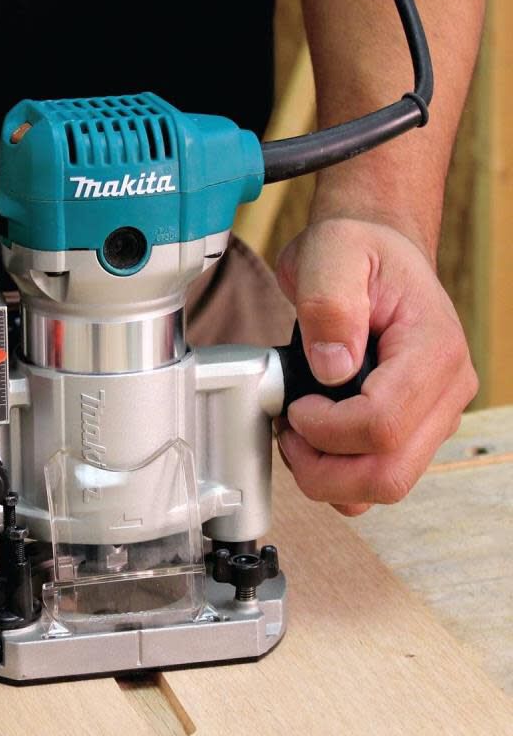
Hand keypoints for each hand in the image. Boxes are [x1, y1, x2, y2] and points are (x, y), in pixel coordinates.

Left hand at [274, 218, 477, 514]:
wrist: (373, 249)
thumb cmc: (357, 250)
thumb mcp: (331, 254)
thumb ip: (329, 306)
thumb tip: (332, 367)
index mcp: (433, 350)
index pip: (383, 424)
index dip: (326, 428)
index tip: (295, 405)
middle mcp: (446, 391)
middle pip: (388, 474)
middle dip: (323, 469)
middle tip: (288, 432)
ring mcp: (433, 416)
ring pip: (384, 486)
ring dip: (328, 477)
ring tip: (297, 434)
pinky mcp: (413, 430)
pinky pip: (377, 478)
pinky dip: (338, 476)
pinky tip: (314, 441)